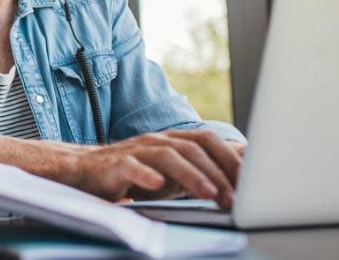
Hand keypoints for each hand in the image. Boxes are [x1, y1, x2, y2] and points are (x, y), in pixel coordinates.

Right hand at [72, 129, 241, 209]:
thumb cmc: (136, 173)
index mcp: (172, 140)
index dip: (230, 158)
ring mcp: (135, 151)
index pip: (207, 140)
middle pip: (192, 148)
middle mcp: (156, 141)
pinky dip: (145, 175)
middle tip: (232, 198)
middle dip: (216, 173)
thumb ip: (201, 169)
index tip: (250, 182)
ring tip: (209, 194)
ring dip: (192, 175)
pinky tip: (156, 185)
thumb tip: (241, 171)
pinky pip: (131, 166)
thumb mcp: (172, 172)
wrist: (87, 171)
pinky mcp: (114, 164)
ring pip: (168, 155)